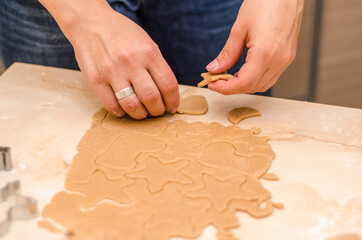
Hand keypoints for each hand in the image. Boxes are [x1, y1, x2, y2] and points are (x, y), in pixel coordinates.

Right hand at [40, 0, 178, 118]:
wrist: (91, 23)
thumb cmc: (122, 34)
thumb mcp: (146, 43)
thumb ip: (157, 66)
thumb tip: (167, 93)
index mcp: (148, 52)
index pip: (168, 85)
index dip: (172, 101)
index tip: (171, 107)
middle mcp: (131, 62)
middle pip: (151, 98)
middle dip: (158, 110)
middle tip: (157, 112)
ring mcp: (112, 71)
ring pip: (132, 105)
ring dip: (140, 114)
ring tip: (142, 113)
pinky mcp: (95, 79)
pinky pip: (111, 105)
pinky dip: (121, 112)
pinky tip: (124, 109)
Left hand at [206, 0, 303, 93]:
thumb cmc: (265, 2)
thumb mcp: (239, 28)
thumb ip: (227, 53)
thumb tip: (214, 69)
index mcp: (265, 53)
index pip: (244, 83)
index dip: (225, 88)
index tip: (212, 84)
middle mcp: (279, 60)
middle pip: (253, 87)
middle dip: (233, 88)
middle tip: (217, 80)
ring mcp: (286, 59)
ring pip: (263, 85)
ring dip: (245, 85)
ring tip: (229, 76)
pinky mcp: (289, 56)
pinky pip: (272, 76)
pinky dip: (256, 79)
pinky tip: (244, 71)